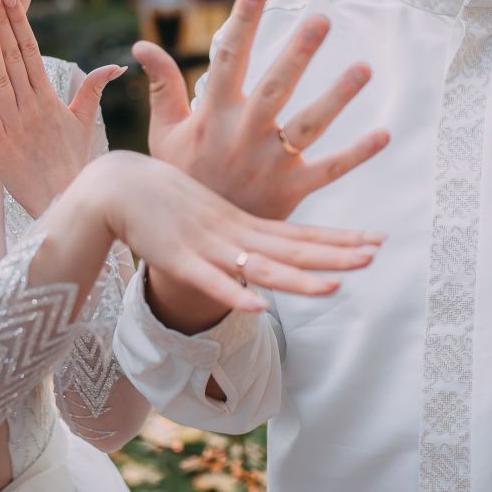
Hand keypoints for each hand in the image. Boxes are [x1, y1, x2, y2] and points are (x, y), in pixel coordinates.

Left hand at [0, 0, 123, 217]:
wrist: (66, 202)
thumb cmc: (74, 163)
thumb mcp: (85, 123)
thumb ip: (93, 90)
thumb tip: (114, 65)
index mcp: (51, 99)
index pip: (32, 51)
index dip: (19, 23)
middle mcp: (34, 108)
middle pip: (15, 58)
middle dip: (2, 23)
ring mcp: (16, 127)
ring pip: (0, 81)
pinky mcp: (0, 147)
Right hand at [81, 152, 382, 313]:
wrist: (116, 185)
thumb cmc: (162, 198)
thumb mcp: (208, 213)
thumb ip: (234, 230)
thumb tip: (258, 256)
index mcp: (243, 223)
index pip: (301, 235)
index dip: (338, 240)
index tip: (376, 241)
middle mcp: (234, 233)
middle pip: (292, 250)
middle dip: (335, 254)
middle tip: (375, 255)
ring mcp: (208, 247)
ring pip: (260, 268)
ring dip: (297, 279)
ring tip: (334, 286)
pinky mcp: (177, 258)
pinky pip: (211, 282)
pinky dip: (234, 293)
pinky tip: (259, 305)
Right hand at [133, 0, 389, 219]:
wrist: (192, 247)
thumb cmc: (182, 177)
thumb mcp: (166, 133)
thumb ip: (163, 87)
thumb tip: (141, 45)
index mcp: (213, 115)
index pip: (228, 57)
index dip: (243, 20)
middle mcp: (243, 135)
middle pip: (275, 88)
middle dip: (297, 53)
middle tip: (321, 19)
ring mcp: (269, 163)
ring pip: (307, 125)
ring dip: (336, 98)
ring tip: (363, 67)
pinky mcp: (291, 190)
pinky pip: (328, 170)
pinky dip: (356, 154)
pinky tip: (383, 132)